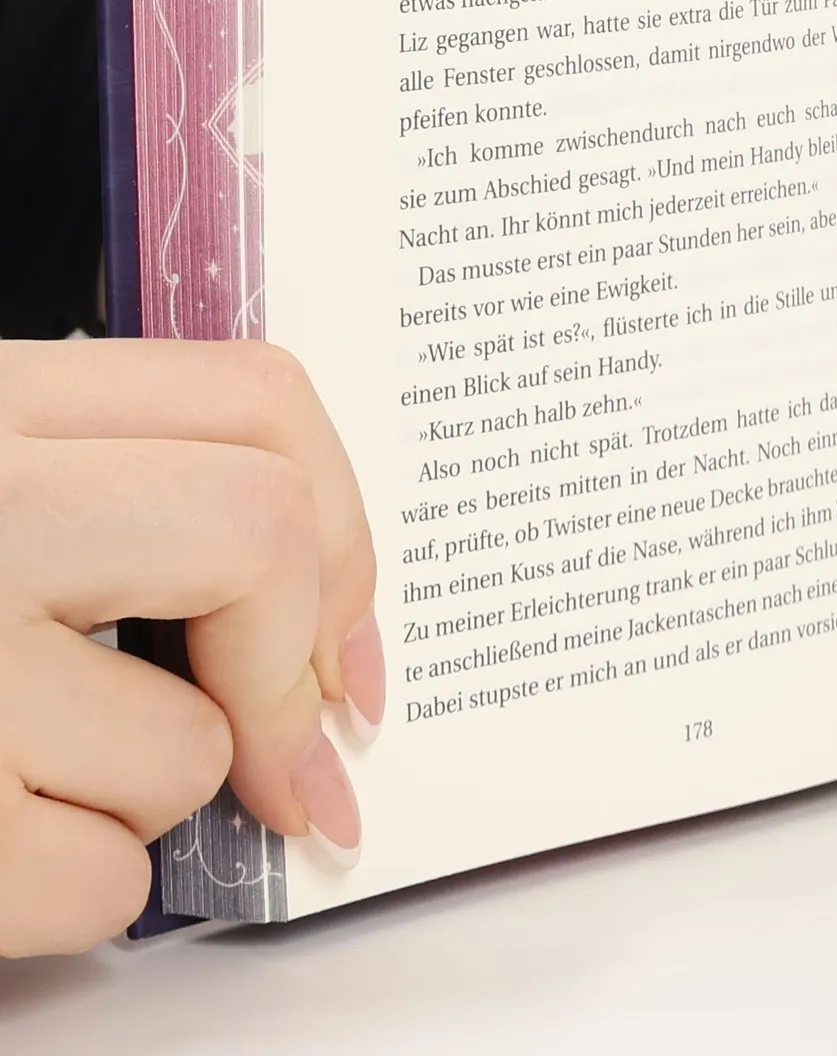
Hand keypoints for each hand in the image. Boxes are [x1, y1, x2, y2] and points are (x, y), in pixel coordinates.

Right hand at [0, 341, 379, 955]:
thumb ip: (104, 504)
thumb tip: (313, 631)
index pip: (255, 399)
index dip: (344, 522)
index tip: (347, 627)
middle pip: (260, 535)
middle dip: (294, 664)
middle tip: (295, 744)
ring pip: (185, 745)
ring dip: (141, 798)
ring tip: (17, 783)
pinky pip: (97, 884)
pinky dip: (69, 895)